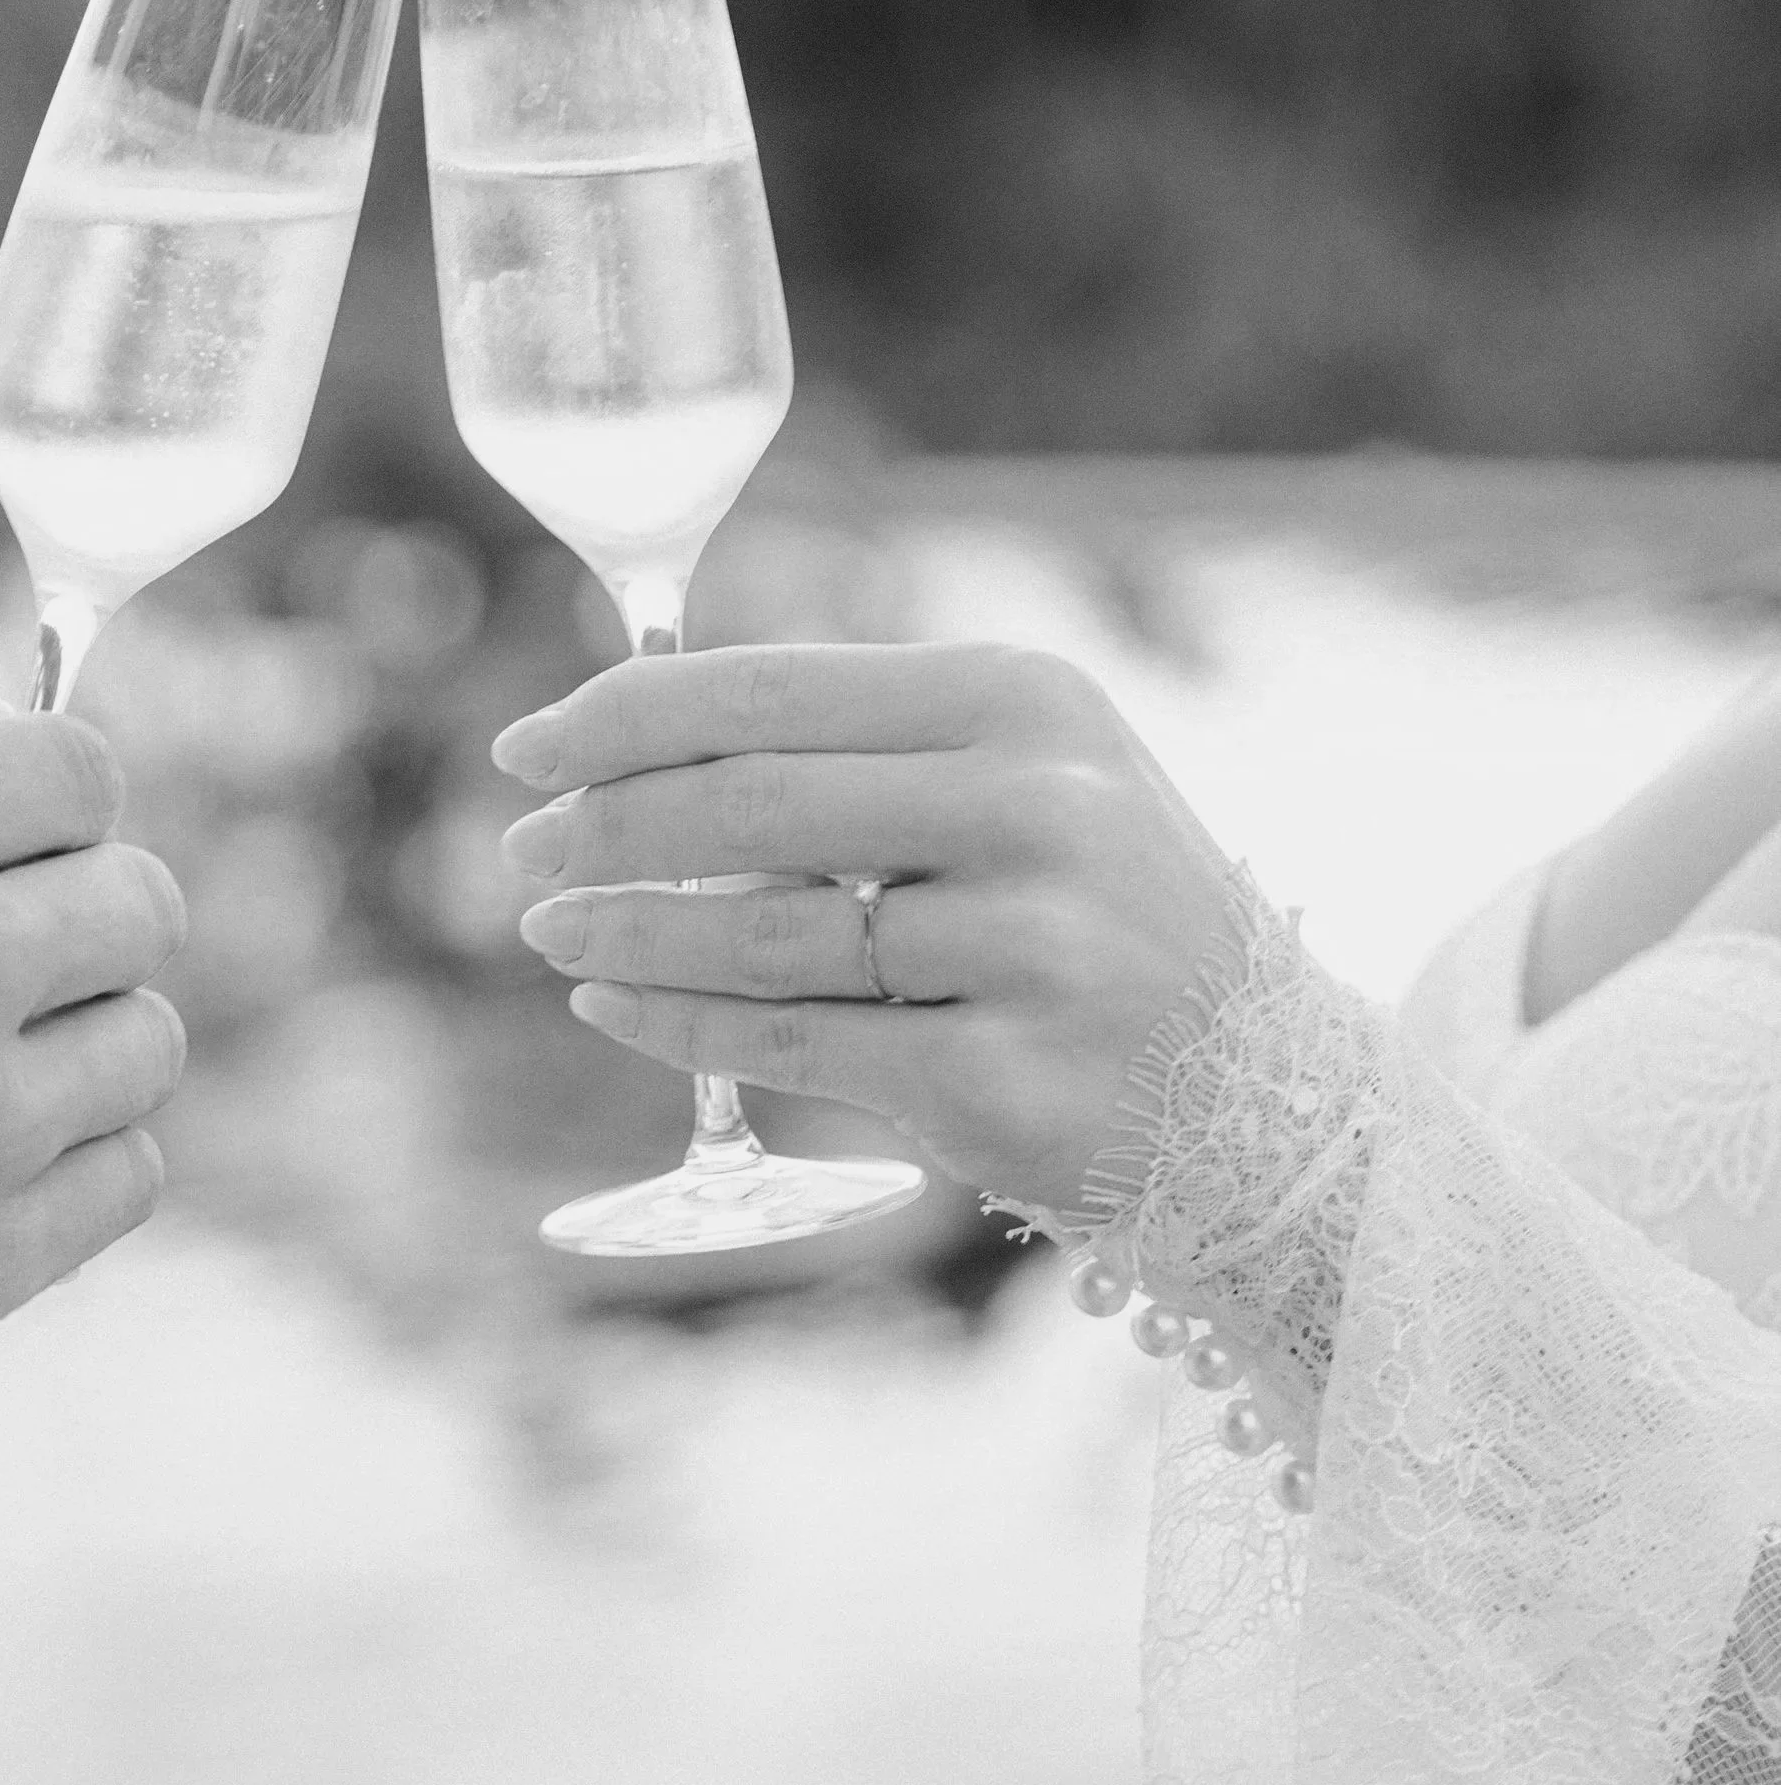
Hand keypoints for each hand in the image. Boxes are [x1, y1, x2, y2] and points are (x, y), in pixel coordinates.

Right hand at [0, 713, 184, 1639]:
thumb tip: (0, 782)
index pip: (78, 769)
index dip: (53, 809)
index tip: (20, 851)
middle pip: (141, 901)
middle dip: (84, 920)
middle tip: (6, 969)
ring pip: (146, 1040)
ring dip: (82, 1048)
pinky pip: (127, 1173)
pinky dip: (76, 1166)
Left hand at [494, 644, 1239, 1227]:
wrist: (1263, 1095)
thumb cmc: (1103, 915)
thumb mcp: (1025, 779)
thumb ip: (862, 745)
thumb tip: (637, 737)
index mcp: (1023, 699)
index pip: (770, 689)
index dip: (623, 716)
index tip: (527, 746)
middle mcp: (1034, 807)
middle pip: (748, 802)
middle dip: (604, 825)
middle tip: (521, 851)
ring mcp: (1024, 947)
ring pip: (757, 930)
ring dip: (622, 926)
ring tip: (550, 926)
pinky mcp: (997, 1077)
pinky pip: (788, 1040)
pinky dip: (674, 1020)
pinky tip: (609, 1002)